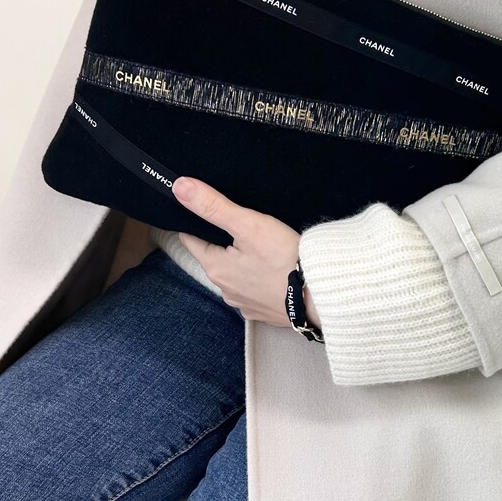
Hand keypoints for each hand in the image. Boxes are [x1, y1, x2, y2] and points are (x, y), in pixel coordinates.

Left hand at [172, 176, 321, 329]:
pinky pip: (255, 291)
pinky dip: (260, 280)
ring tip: (259, 247)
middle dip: (222, 242)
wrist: (321, 295)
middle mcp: (225, 290)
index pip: (191, 240)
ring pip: (235, 275)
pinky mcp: (266, 312)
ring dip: (242, 263)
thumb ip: (213, 206)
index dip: (194, 222)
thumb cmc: (284, 259)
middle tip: (237, 224)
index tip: (200, 210)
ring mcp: (245, 304)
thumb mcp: (248, 224)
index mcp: (216, 268)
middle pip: (214, 258)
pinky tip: (273, 271)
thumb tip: (180, 187)